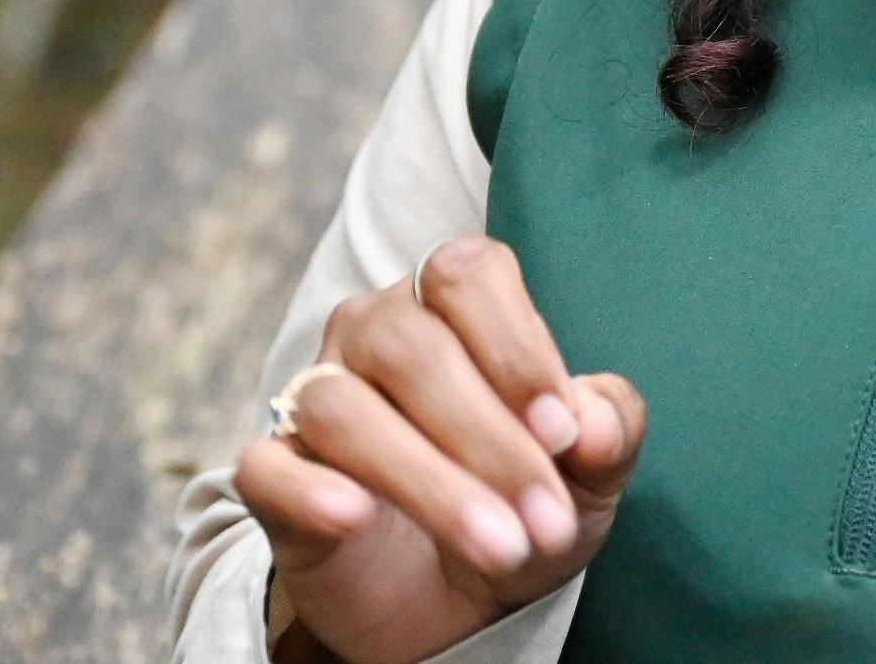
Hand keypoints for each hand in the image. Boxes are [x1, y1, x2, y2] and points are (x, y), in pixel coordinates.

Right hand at [235, 236, 647, 663]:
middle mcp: (374, 332)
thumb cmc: (524, 499)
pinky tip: (356, 516)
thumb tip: (594, 422)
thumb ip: (607, 430)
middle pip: (414, 348)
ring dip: (429, 481)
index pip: (467, 274)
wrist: (458, 601)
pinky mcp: (276, 476)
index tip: (563, 432)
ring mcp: (315, 397)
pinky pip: (268, 466)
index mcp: (451, 304)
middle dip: (490, 441)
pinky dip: (309, 488)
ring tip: (498, 546)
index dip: (517, 347)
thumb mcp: (589, 474)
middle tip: (546, 521)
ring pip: (346, 409)